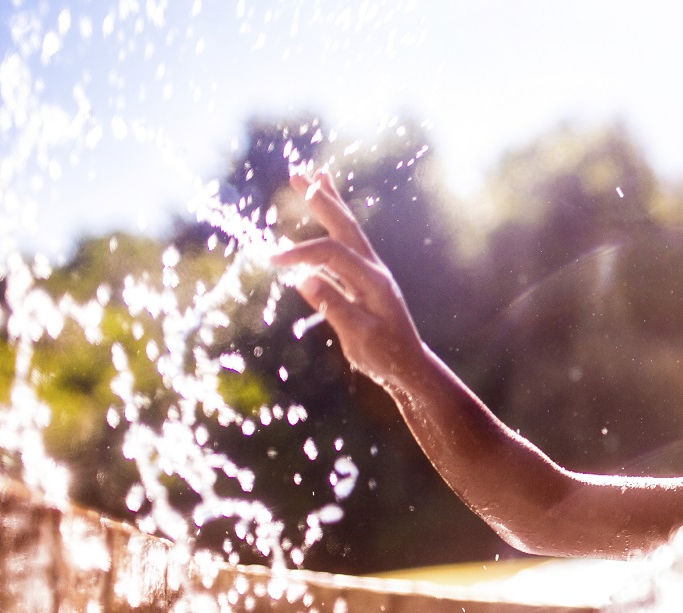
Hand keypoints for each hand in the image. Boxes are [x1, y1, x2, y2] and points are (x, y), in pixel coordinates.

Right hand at [270, 171, 425, 384]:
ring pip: (347, 231)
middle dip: (321, 199)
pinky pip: (345, 247)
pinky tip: (323, 220)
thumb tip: (304, 278)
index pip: (331, 253)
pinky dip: (332, 229)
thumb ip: (334, 307)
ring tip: (315, 178)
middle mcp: (374, 270)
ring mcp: (371, 273)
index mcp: (373, 280)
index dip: (301, 253)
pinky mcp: (365, 281)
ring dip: (329, 204)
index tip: (272, 260)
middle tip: (299, 173)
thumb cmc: (386, 357)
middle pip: (345, 226)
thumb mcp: (359, 337)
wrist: (409, 368)